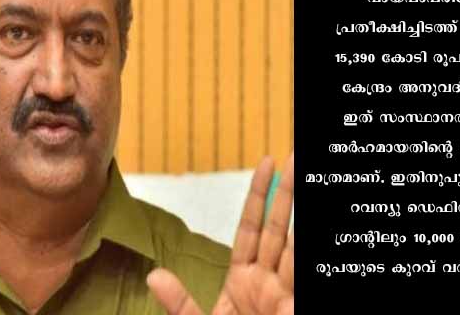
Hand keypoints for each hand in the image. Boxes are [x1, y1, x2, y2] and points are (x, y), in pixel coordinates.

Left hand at [147, 153, 293, 314]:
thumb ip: (181, 303)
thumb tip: (153, 276)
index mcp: (242, 281)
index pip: (250, 228)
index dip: (258, 196)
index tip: (266, 165)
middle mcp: (266, 282)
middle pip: (276, 228)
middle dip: (284, 194)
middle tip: (291, 160)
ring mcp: (284, 293)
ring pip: (294, 245)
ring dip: (299, 214)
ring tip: (305, 178)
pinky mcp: (297, 307)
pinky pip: (301, 274)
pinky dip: (303, 252)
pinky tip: (302, 230)